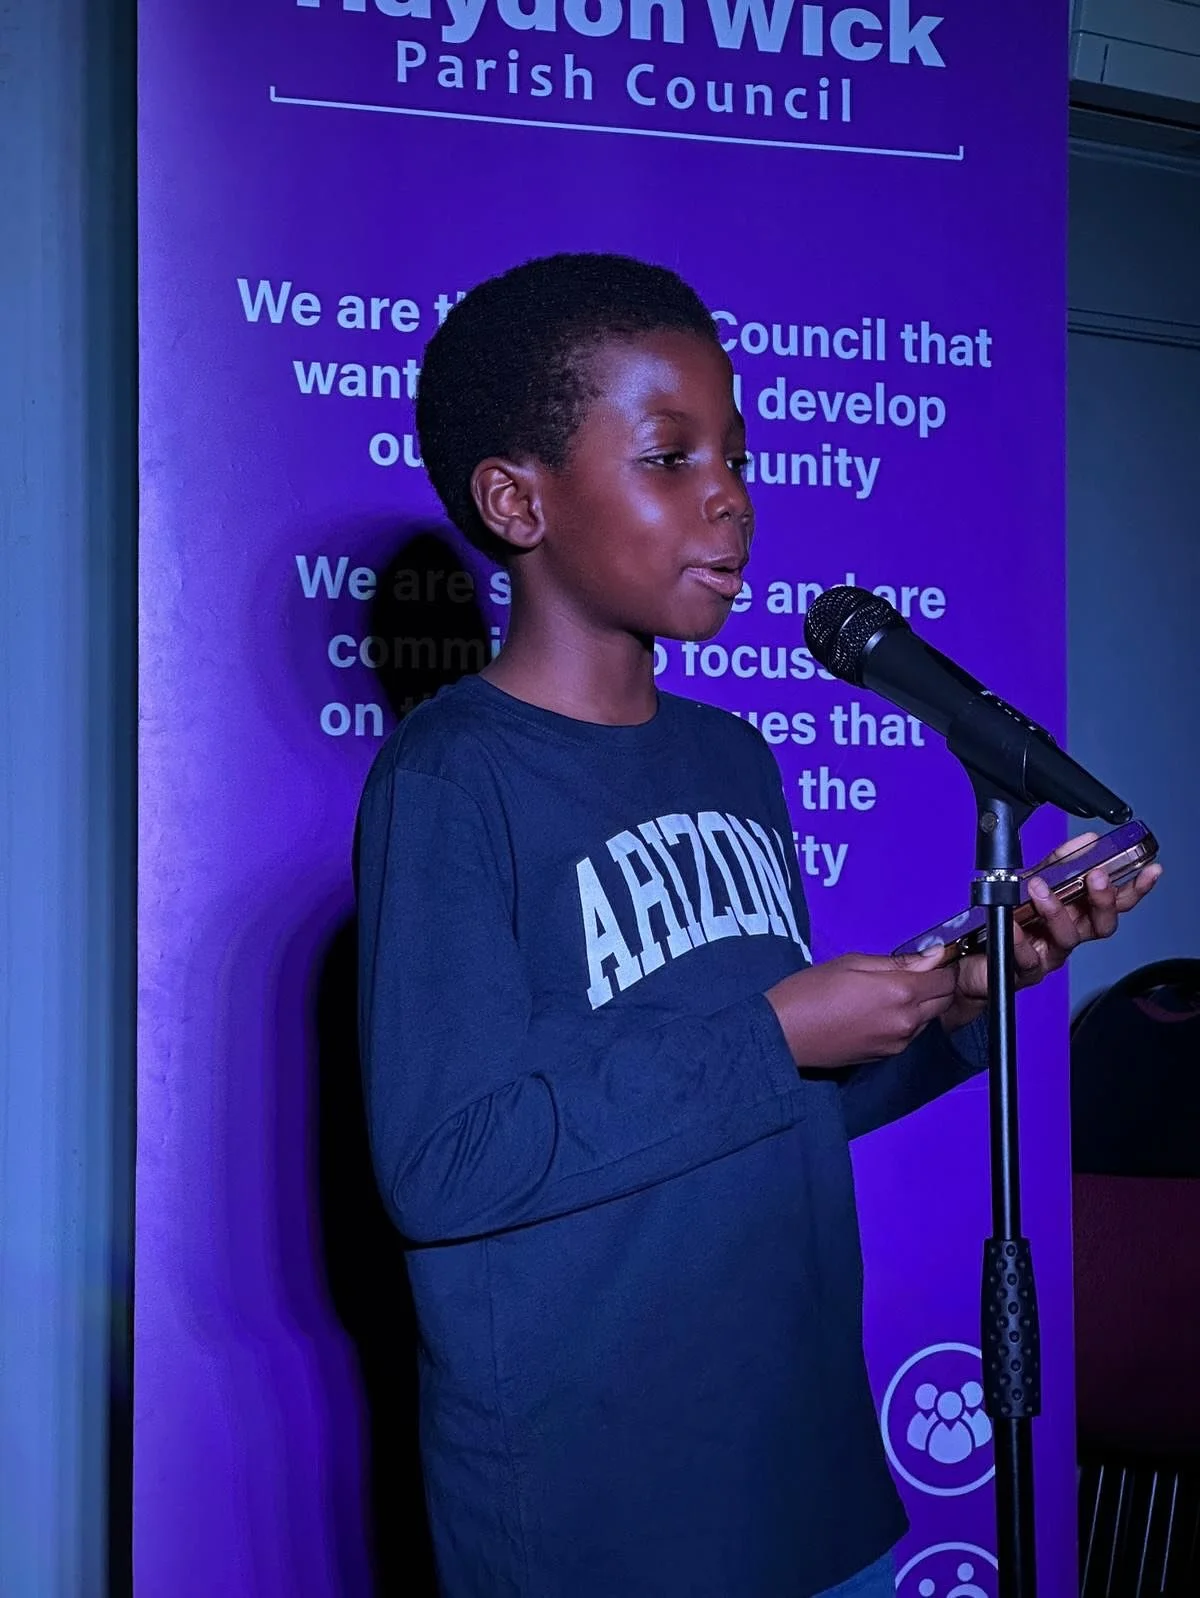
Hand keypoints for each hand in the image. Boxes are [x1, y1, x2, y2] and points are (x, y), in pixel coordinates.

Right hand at [766, 950, 957, 1069]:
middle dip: (937, 984)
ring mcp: (898, 1043)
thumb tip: (934, 955)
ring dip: (921, 1004)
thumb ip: (898, 962)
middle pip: (944, 1001)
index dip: (942, 965)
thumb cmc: (811, 990)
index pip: (945, 979)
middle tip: (914, 971)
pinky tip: (880, 1011)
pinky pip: (909, 1034)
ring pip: (928, 1019)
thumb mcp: (853, 963)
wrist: (784, 1034)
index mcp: (900, 992)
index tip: (930, 958)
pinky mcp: (887, 1056)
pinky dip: (906, 1020)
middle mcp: (906, 1021)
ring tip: (891, 991)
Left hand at [944, 833, 1162, 1026]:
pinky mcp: (1024, 970)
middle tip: (1096, 877)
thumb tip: (1087, 840)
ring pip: (1068, 938)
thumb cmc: (1007, 920)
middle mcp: (1068, 935)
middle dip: (1104, 899)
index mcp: (1077, 914)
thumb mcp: (1032, 881)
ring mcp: (1048, 954)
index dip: (1135, 888)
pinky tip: (1013, 922)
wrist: (973, 958)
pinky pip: (1027, 956)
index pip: (1115, 902)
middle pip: (1102, 924)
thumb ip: (1059, 862)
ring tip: (1039, 888)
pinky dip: (1020, 938)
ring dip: (1056, 910)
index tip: (1150, 870)